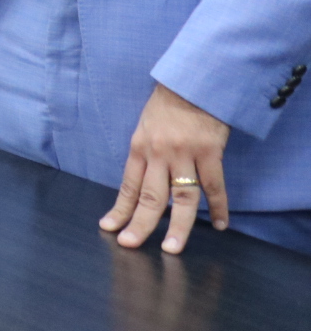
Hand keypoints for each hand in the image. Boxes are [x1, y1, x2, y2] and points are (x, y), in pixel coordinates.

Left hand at [100, 83, 231, 253]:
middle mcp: (158, 154)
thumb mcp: (145, 127)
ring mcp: (185, 154)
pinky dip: (219, 207)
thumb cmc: (168, 105)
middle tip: (131, 245)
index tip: (110, 228)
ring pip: (181, 198)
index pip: (127, 186)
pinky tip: (220, 225)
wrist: (193, 82)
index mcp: (139, 147)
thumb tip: (140, 184)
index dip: (119, 209)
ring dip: (177, 226)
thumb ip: (145, 155)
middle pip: (149, 197)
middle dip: (139, 224)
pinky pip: (214, 186)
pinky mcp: (210, 152)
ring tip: (172, 248)